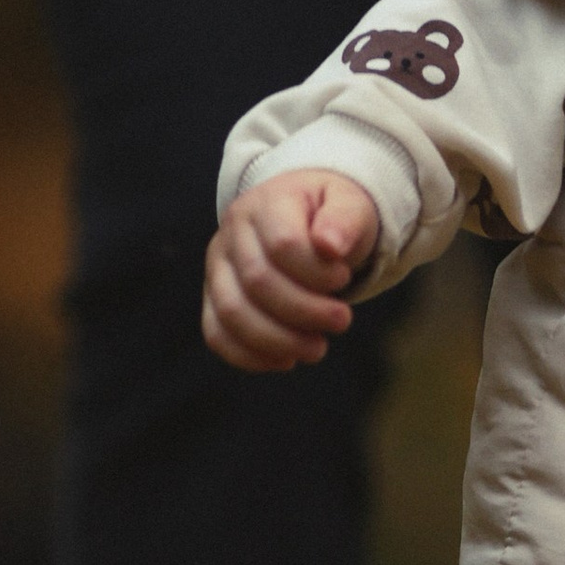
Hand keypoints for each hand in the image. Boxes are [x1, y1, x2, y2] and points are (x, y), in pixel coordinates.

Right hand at [202, 171, 380, 371]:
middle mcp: (232, 233)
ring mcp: (217, 267)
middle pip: (258, 282)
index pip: (283, 244)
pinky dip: (250, 356)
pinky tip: (286, 361)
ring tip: (317, 349)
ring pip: (232, 313)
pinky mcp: (213, 298)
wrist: (304, 218)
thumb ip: (345, 220)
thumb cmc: (330, 215)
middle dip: (306, 311)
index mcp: (267, 203)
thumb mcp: (351, 205)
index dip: (317, 273)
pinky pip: (217, 334)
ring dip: (279, 341)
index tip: (344, 278)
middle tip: (342, 321)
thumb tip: (330, 246)